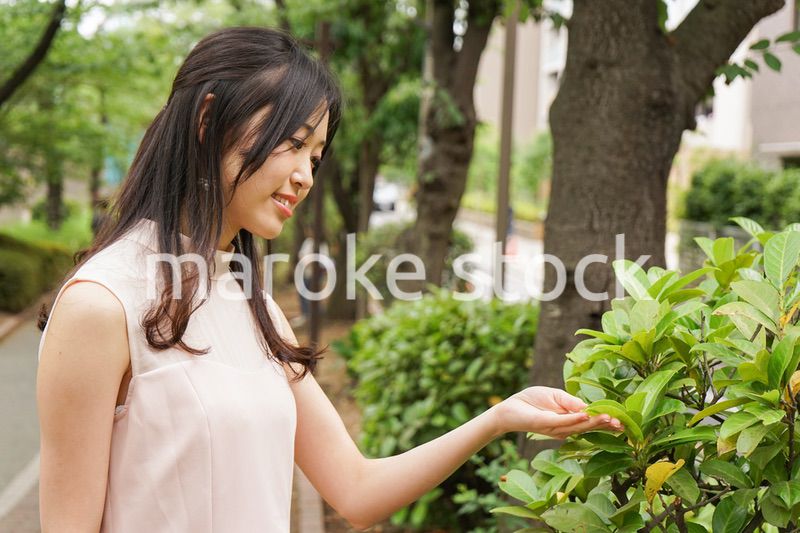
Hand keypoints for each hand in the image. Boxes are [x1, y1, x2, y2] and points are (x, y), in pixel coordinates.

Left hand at [492, 386, 622, 438]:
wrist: (509, 407)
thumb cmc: (532, 400)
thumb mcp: (555, 396)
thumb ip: (571, 402)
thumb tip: (588, 407)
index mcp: (568, 421)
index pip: (589, 422)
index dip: (605, 422)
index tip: (622, 422)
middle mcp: (563, 428)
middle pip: (587, 427)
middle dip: (604, 425)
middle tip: (622, 425)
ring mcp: (554, 428)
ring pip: (577, 426)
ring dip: (594, 422)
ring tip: (609, 418)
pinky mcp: (543, 423)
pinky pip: (561, 421)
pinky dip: (573, 418)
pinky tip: (585, 416)